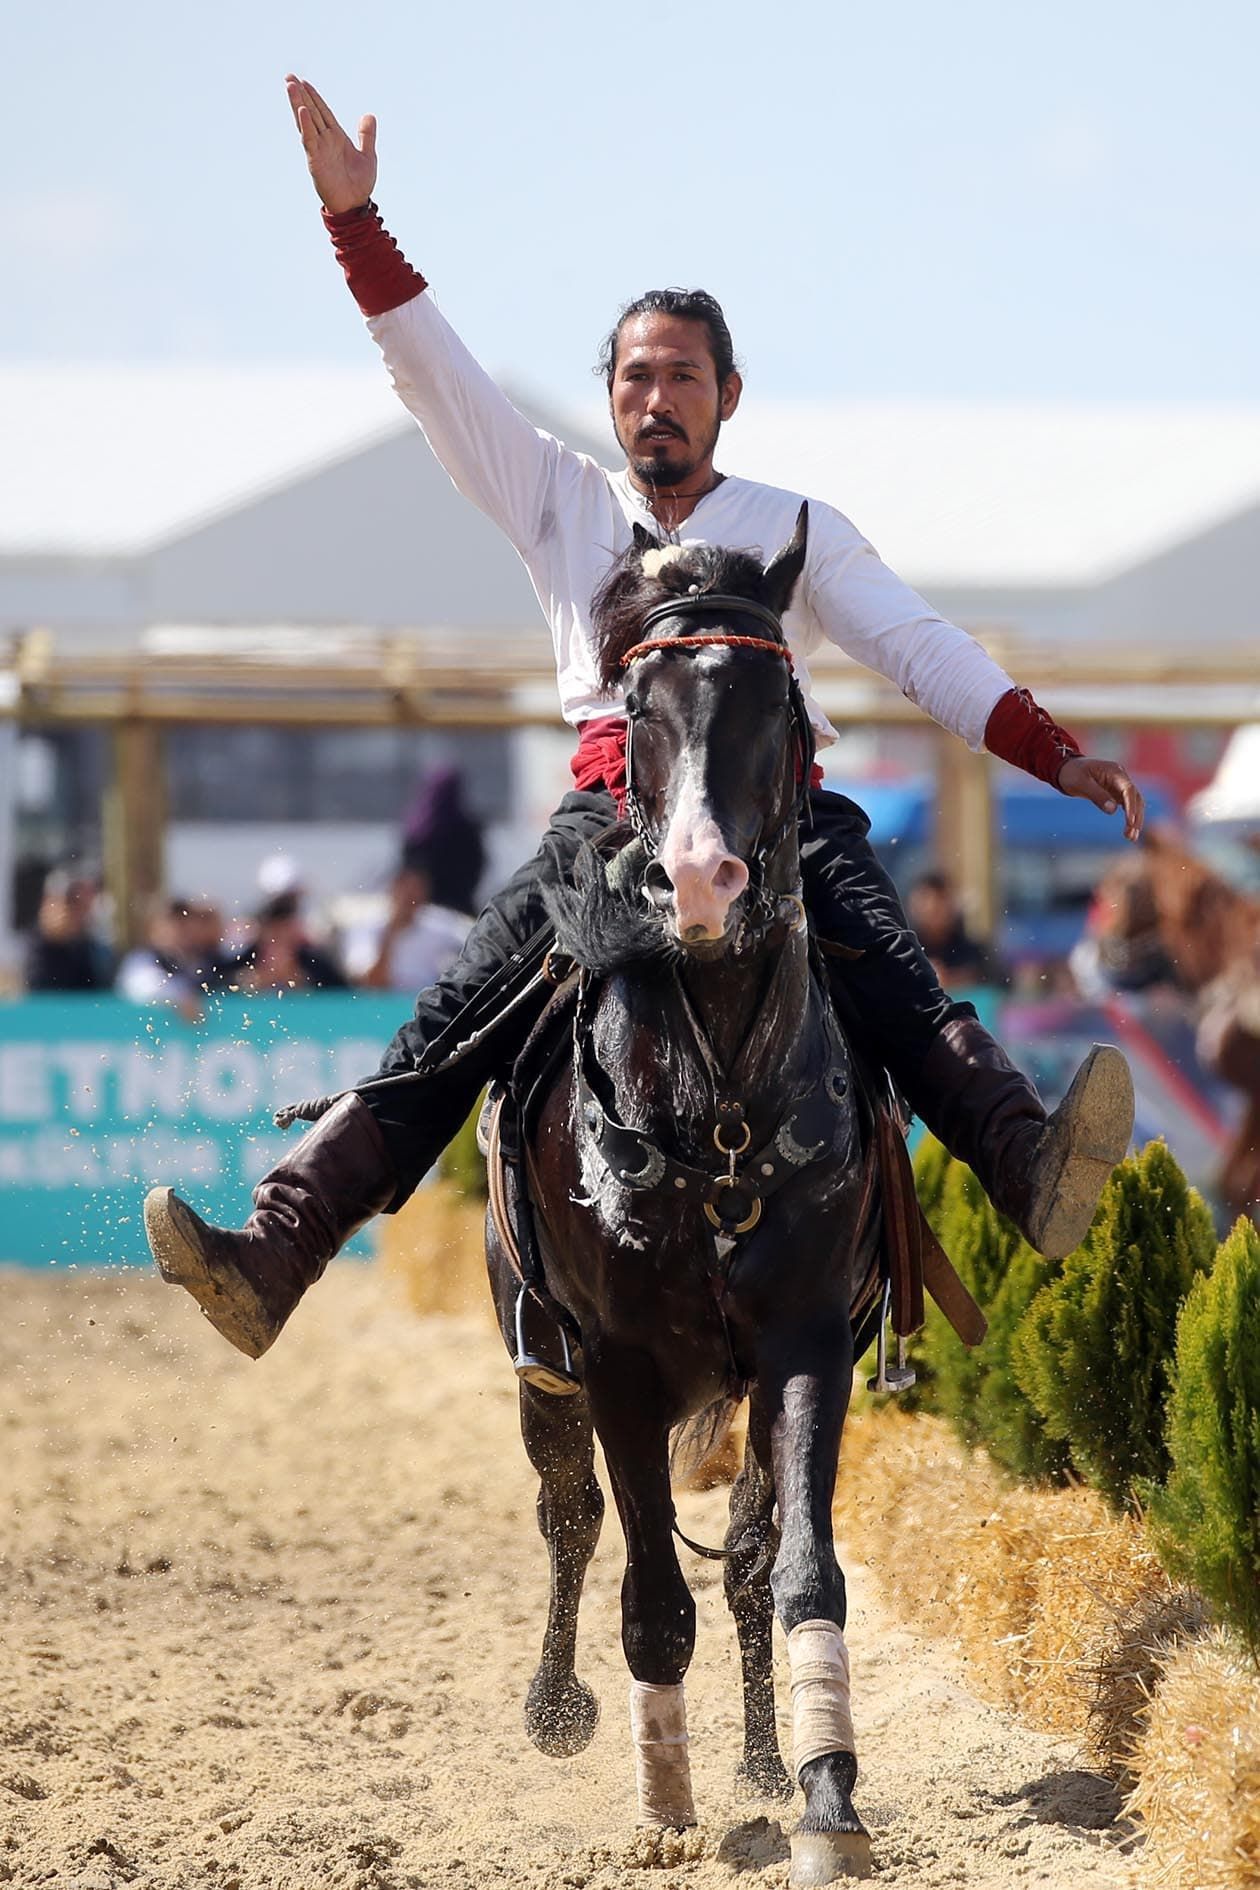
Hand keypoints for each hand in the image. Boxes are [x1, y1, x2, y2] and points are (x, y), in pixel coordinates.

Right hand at [285, 75, 376, 213]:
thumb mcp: (368, 155)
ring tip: (290, 85)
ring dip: (298, 103)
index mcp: (336, 137)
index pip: (322, 112)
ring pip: (306, 121)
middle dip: (300, 94)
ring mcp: (319, 149)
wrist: (355, 206)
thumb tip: (369, 115)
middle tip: (289, 77)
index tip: (304, 82)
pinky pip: (309, 139)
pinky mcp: (316, 160)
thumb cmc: (360, 185)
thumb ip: (366, 135)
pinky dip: (305, 125)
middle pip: (311, 112)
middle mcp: (325, 140)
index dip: (314, 97)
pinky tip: (300, 110)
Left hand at [1057, 756, 1144, 841]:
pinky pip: (1127, 806)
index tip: (1130, 821)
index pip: (1129, 789)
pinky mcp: (1116, 793)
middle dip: (1135, 816)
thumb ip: (1097, 795)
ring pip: (1134, 803)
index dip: (1131, 806)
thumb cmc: (1072, 773)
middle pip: (1135, 798)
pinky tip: (1129, 831)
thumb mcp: (1080, 783)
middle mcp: (1121, 777)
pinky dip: (1129, 818)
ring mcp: (1120, 786)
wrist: (1065, 769)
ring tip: (1131, 837)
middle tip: (1131, 835)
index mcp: (1114, 771)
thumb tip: (1113, 810)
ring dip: (1135, 819)